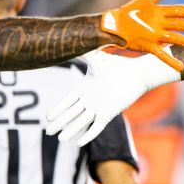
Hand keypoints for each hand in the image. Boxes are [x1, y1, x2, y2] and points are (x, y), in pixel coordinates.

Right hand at [45, 48, 182, 145]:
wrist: (135, 74)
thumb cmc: (117, 65)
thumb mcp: (95, 58)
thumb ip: (81, 52)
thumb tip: (67, 41)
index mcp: (84, 89)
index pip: (67, 102)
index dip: (57, 110)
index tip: (47, 117)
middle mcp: (90, 101)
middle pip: (71, 115)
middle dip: (60, 123)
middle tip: (48, 132)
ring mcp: (99, 108)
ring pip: (81, 122)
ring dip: (71, 130)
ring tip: (60, 139)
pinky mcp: (109, 114)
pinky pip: (96, 127)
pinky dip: (88, 134)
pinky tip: (79, 142)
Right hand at [99, 0, 183, 70]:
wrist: (113, 26)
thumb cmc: (129, 12)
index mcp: (157, 11)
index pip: (177, 10)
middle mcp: (157, 23)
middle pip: (178, 24)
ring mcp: (153, 35)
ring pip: (173, 39)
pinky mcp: (148, 46)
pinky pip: (161, 55)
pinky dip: (171, 62)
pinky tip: (182, 67)